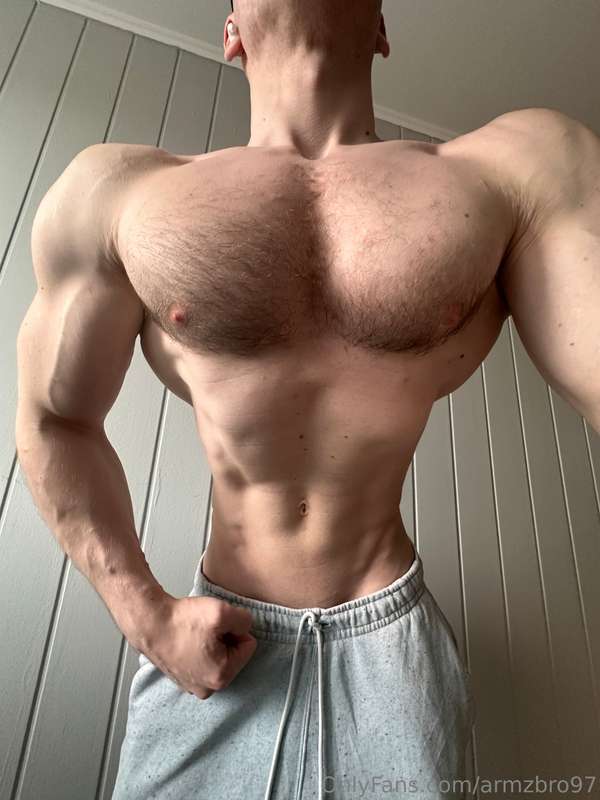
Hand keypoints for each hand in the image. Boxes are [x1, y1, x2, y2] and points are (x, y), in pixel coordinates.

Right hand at [142, 595, 257, 698]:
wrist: (149, 623)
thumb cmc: (181, 621)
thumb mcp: (222, 612)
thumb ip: (245, 620)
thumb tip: (245, 627)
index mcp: (221, 677)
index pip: (248, 645)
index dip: (235, 629)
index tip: (216, 625)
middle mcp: (207, 689)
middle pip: (233, 654)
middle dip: (225, 638)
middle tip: (206, 628)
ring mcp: (193, 686)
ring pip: (218, 657)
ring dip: (211, 643)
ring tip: (195, 633)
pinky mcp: (182, 679)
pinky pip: (202, 661)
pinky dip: (198, 649)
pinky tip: (187, 640)